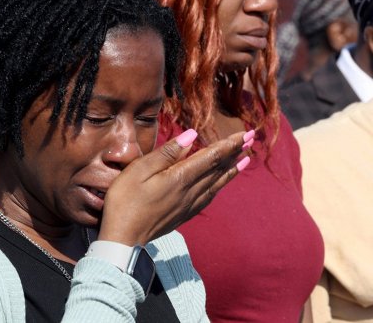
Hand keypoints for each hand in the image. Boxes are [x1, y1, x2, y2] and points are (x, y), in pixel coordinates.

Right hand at [97, 129, 253, 245]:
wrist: (122, 239)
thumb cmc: (125, 200)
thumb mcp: (140, 169)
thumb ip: (167, 153)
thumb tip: (192, 135)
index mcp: (180, 178)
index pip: (212, 157)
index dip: (228, 144)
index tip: (243, 133)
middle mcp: (190, 192)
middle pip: (218, 169)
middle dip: (235, 153)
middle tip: (250, 139)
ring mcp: (188, 205)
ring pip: (216, 184)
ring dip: (231, 170)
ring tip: (244, 160)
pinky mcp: (184, 215)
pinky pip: (209, 197)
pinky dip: (220, 186)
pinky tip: (221, 184)